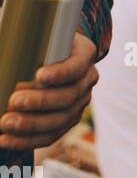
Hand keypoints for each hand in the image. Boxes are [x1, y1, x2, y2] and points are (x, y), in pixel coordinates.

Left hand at [0, 31, 97, 150]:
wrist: (55, 56)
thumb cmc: (45, 43)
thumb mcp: (44, 37)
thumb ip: (29, 45)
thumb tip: (4, 53)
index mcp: (85, 53)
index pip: (77, 65)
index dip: (61, 73)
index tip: (39, 75)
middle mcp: (87, 79)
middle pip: (68, 96)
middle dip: (40, 102)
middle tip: (13, 100)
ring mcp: (80, 102)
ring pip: (60, 120)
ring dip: (30, 125)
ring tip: (5, 123)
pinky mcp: (68, 121)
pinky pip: (50, 136)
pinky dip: (26, 140)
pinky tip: (5, 139)